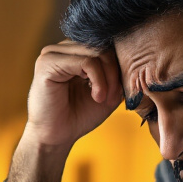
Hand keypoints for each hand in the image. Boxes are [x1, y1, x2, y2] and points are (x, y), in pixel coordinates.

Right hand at [5, 42, 122, 181]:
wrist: (56, 137)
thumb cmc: (78, 116)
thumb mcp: (107, 91)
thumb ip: (117, 72)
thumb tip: (134, 57)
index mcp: (74, 52)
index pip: (106, 44)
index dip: (118, 65)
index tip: (118, 92)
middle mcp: (62, 48)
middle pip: (103, 46)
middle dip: (114, 72)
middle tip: (113, 97)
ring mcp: (53, 53)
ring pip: (97, 52)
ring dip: (108, 78)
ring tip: (103, 98)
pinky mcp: (48, 62)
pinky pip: (87, 61)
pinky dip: (99, 80)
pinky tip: (97, 97)